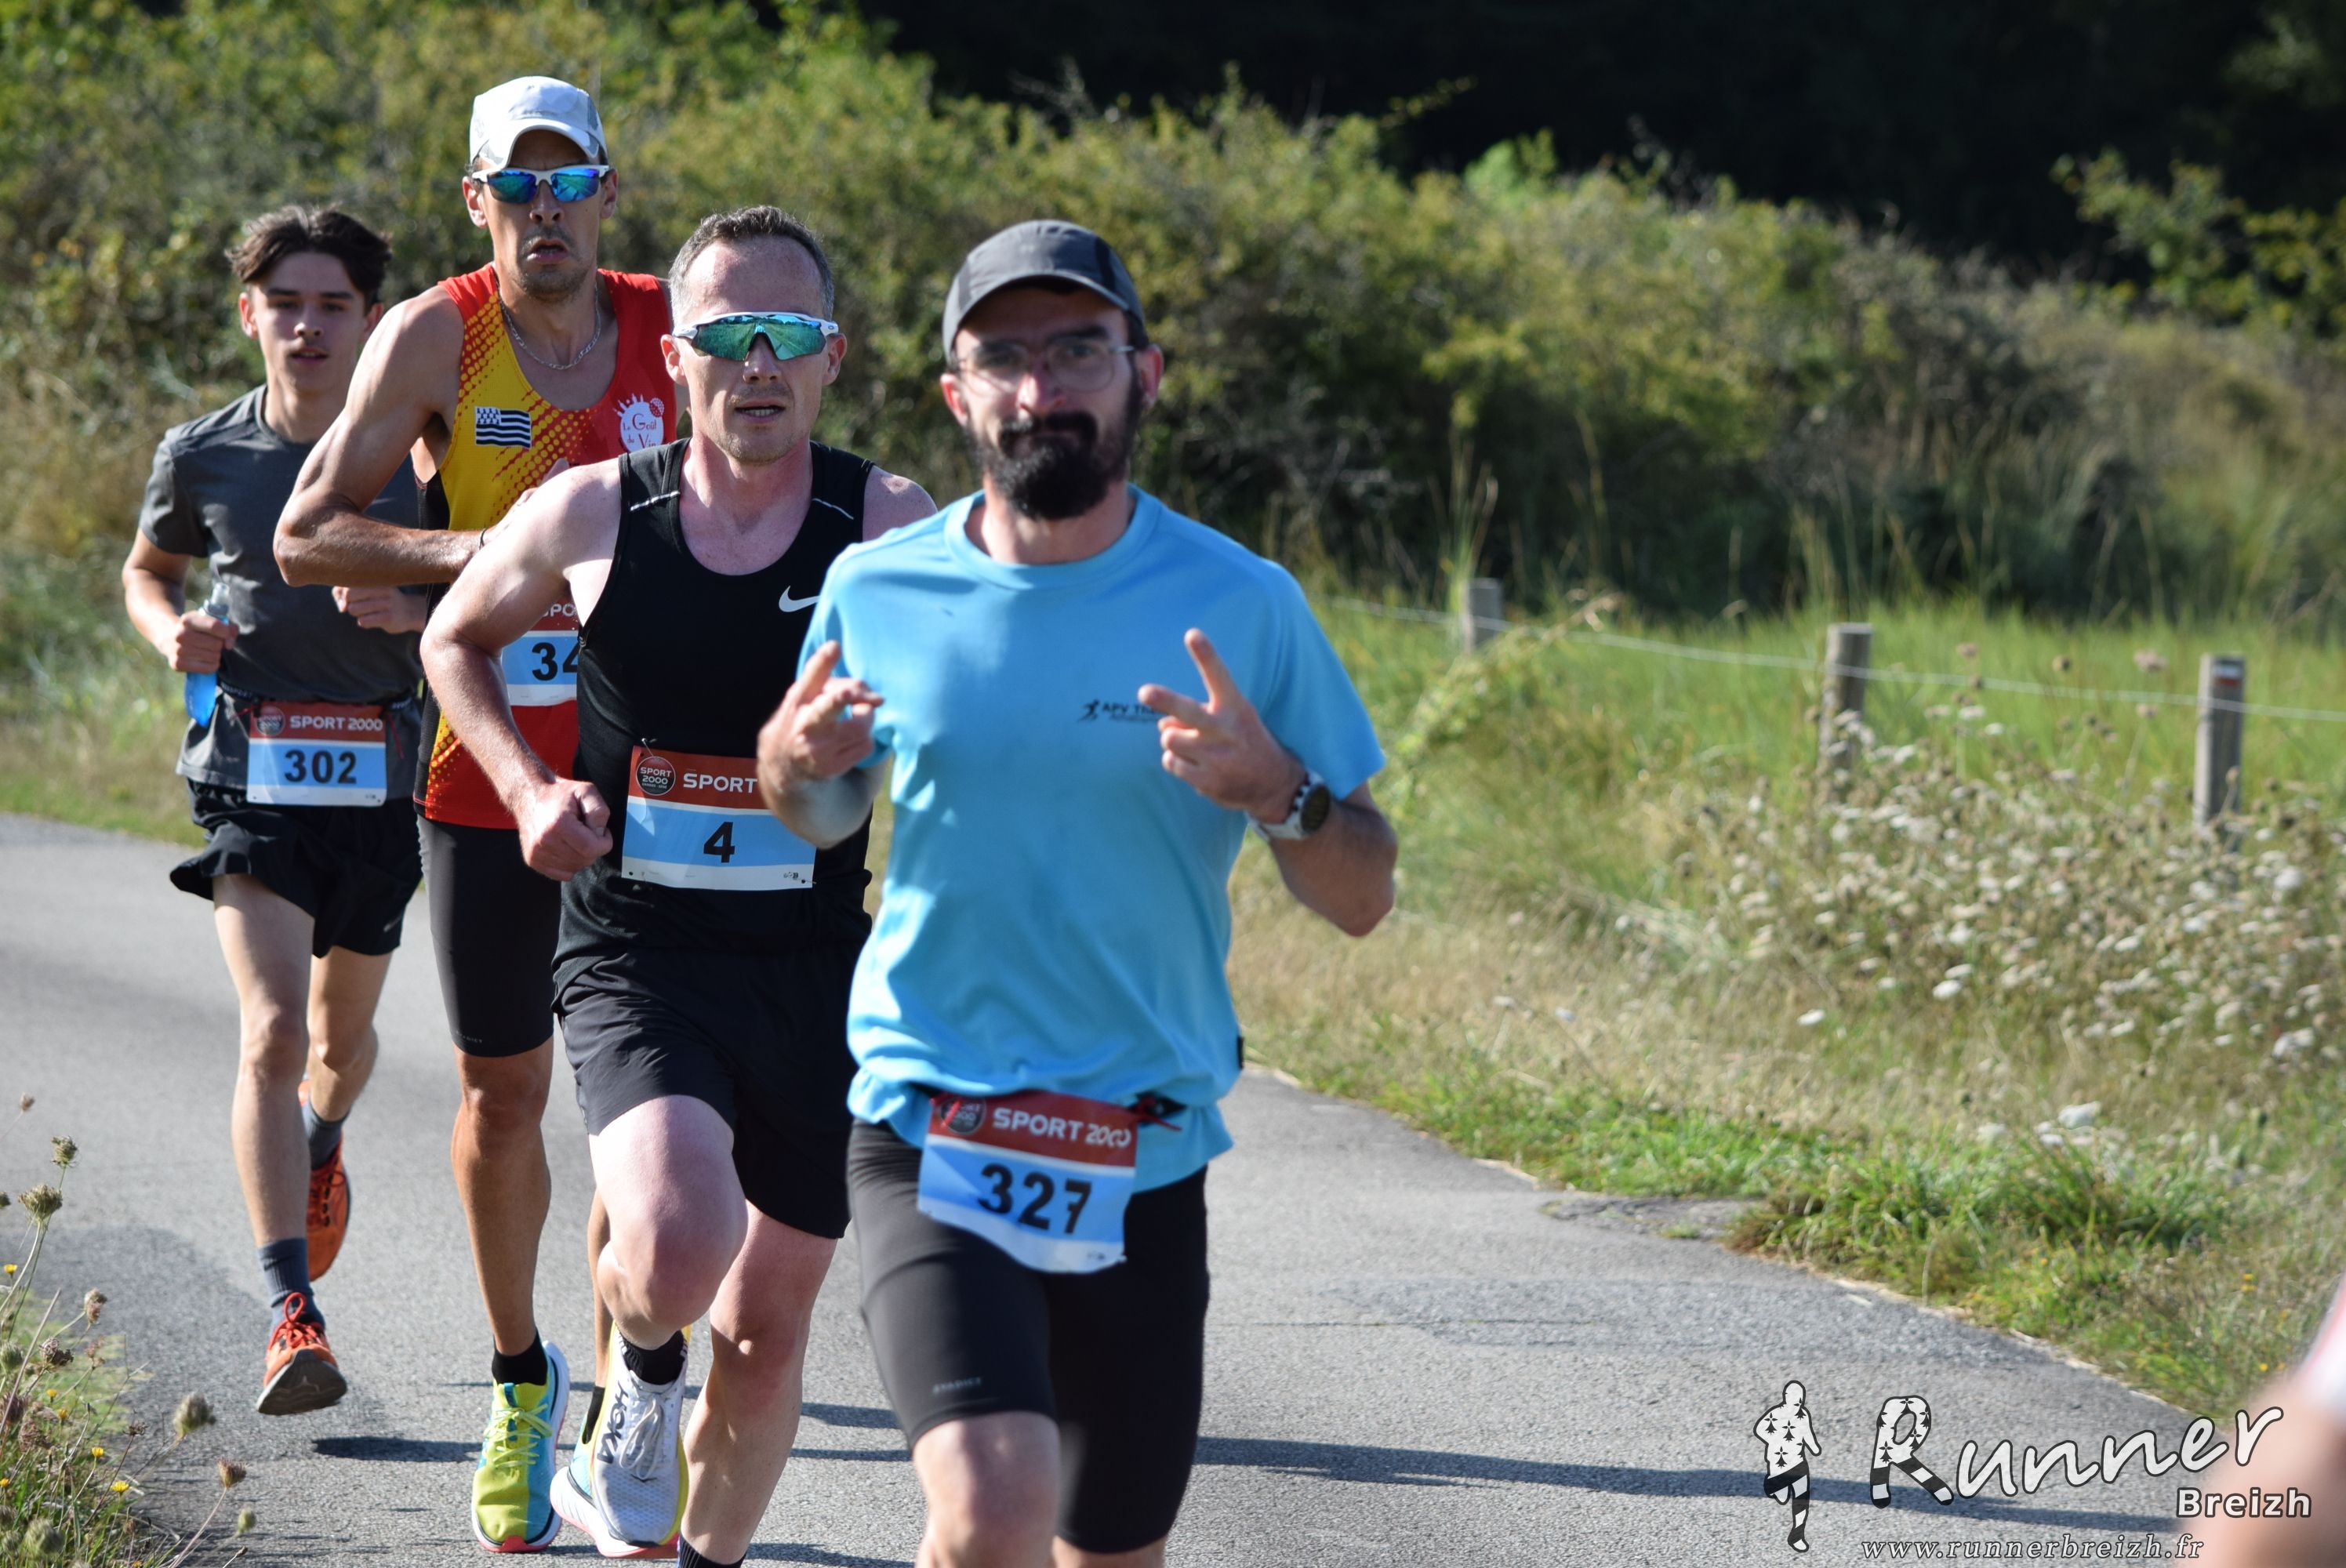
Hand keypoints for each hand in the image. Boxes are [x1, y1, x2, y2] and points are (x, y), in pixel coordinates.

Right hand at [159, 610, 235, 673]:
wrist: (170, 638)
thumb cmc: (198, 629)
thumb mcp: (211, 621)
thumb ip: (229, 628)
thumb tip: (228, 645)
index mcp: (187, 620)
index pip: (214, 626)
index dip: (226, 631)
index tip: (225, 634)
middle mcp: (180, 635)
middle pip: (216, 644)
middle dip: (219, 644)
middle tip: (211, 642)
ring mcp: (177, 650)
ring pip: (214, 657)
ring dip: (216, 655)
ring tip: (207, 650)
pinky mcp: (177, 664)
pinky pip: (208, 668)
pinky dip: (212, 665)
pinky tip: (206, 659)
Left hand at [333, 584, 427, 634]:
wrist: (409, 612)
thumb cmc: (380, 599)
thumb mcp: (364, 589)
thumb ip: (343, 591)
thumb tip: (342, 607)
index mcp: (376, 578)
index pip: (347, 583)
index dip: (342, 594)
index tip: (348, 599)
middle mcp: (382, 588)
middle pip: (348, 595)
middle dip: (348, 604)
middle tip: (358, 606)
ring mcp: (387, 602)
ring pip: (354, 609)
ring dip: (356, 614)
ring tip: (367, 612)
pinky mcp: (389, 617)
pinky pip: (363, 621)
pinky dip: (363, 622)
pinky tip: (372, 620)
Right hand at [515, 778, 611, 881]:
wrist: (528, 796)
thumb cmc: (560, 794)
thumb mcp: (585, 791)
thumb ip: (599, 811)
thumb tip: (600, 834)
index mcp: (559, 824)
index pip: (592, 848)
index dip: (604, 842)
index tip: (602, 831)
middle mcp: (545, 841)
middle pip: (584, 860)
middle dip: (593, 848)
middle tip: (586, 832)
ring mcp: (536, 853)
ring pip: (575, 868)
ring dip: (581, 856)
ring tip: (574, 838)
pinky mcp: (532, 860)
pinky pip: (562, 874)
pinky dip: (569, 864)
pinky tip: (566, 847)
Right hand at [758, 640, 883, 791]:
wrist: (780, 766)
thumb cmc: (799, 720)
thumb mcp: (801, 698)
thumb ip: (826, 683)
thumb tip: (863, 687)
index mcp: (797, 701)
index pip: (809, 676)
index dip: (823, 660)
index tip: (835, 646)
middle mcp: (805, 724)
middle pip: (828, 707)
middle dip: (845, 696)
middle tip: (872, 696)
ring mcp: (818, 748)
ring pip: (861, 726)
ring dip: (867, 717)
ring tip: (857, 716)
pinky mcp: (832, 766)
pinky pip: (866, 745)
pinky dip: (866, 738)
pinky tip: (852, 738)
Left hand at [1138, 629, 1303, 819]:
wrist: (1272, 784)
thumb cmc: (1244, 740)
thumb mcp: (1234, 716)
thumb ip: (1198, 713)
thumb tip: (1162, 724)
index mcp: (1235, 707)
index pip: (1218, 675)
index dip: (1205, 655)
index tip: (1192, 634)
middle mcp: (1225, 730)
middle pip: (1187, 711)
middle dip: (1165, 701)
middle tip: (1144, 693)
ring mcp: (1216, 757)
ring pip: (1169, 738)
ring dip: (1173, 739)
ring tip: (1192, 745)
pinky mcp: (1207, 781)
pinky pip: (1170, 762)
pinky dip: (1176, 762)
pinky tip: (1195, 764)